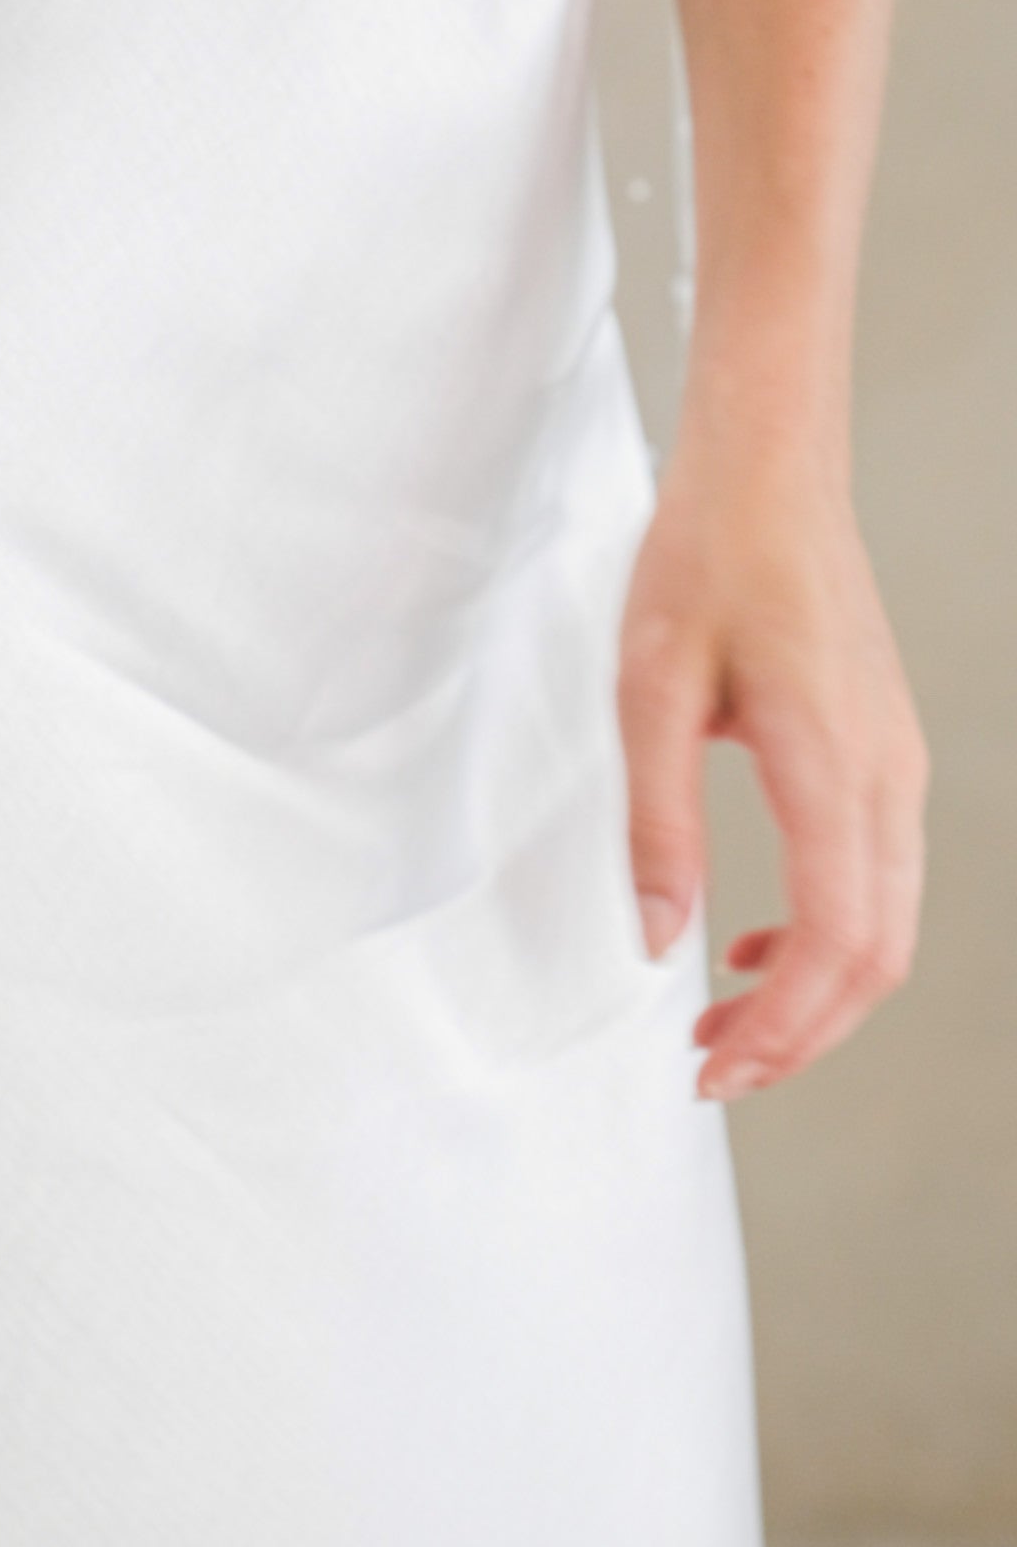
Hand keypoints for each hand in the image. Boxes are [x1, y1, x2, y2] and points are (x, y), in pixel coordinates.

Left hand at [618, 441, 925, 1100]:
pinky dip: (826, 939)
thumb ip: (658, 824)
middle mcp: (886, 776)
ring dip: (813, 995)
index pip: (835, 941)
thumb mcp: (649, 693)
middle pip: (877, 957)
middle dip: (799, 1036)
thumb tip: (660, 942)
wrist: (770, 472)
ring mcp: (897, 765)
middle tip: (709, 1074)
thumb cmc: (706, 562)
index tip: (710, 1072)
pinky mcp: (884, 754)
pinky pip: (878, 879)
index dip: (781, 1029)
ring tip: (722, 1026)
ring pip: (887, 927)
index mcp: (832, 765)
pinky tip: (748, 942)